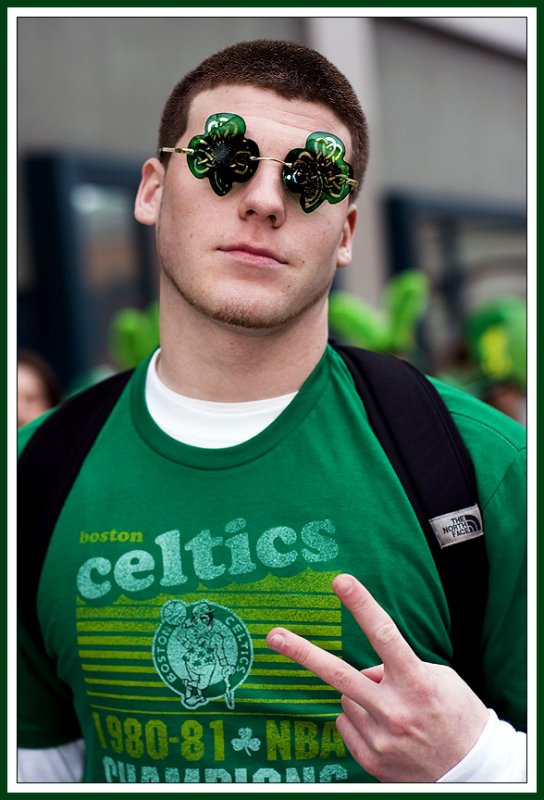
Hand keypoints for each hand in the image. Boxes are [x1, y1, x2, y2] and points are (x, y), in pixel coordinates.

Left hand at [266, 574, 488, 781]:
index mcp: (417, 682)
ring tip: (392, 709)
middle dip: (304, 653)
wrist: (476, 773)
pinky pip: (346, 725)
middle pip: (340, 674)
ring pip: (346, 698)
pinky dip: (359, 721)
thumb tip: (366, 669)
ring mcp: (382, 738)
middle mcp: (396, 710)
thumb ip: (399, 667)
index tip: (341, 581)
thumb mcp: (440, 679)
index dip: (361, 605)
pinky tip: (386, 729)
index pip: (384, 634)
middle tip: (274, 636)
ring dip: (360, 697)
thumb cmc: (458, 715)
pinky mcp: (372, 760)